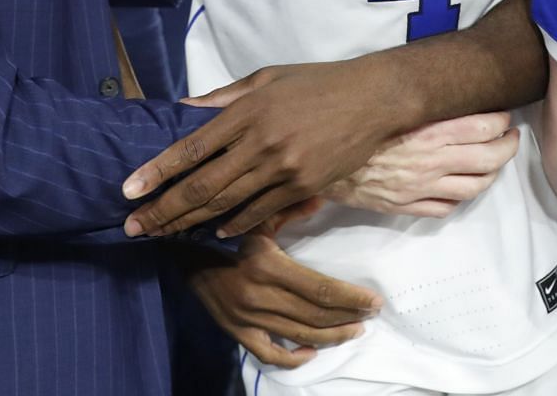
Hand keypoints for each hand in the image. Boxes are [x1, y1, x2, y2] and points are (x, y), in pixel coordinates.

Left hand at [123, 59, 405, 237]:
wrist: (373, 98)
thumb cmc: (317, 82)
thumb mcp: (267, 77)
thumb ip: (224, 98)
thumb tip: (184, 109)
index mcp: (247, 111)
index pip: (191, 148)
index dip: (157, 172)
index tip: (129, 190)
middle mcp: (260, 143)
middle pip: (202, 185)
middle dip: (163, 210)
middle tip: (134, 227)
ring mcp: (283, 169)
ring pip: (226, 204)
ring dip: (190, 224)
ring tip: (162, 235)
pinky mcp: (304, 186)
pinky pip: (261, 212)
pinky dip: (234, 225)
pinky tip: (213, 233)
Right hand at [186, 206, 382, 369]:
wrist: (183, 253)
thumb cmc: (225, 231)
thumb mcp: (257, 216)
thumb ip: (291, 207)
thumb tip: (323, 198)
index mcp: (268, 266)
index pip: (320, 289)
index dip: (351, 299)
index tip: (374, 301)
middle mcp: (260, 296)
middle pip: (315, 315)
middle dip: (348, 318)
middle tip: (371, 316)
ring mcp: (248, 318)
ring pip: (299, 336)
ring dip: (331, 337)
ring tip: (353, 331)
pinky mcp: (237, 332)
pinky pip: (269, 354)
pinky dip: (293, 358)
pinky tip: (311, 352)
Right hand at [326, 112, 518, 217]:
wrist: (319, 157)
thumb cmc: (354, 125)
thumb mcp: (389, 104)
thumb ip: (419, 100)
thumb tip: (443, 85)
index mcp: (426, 130)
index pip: (482, 126)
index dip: (500, 121)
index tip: (503, 115)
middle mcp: (428, 160)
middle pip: (488, 158)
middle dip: (507, 147)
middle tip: (511, 137)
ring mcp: (419, 187)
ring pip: (474, 187)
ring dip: (492, 174)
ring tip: (494, 162)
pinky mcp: (405, 205)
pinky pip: (445, 207)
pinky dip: (460, 198)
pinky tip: (462, 186)